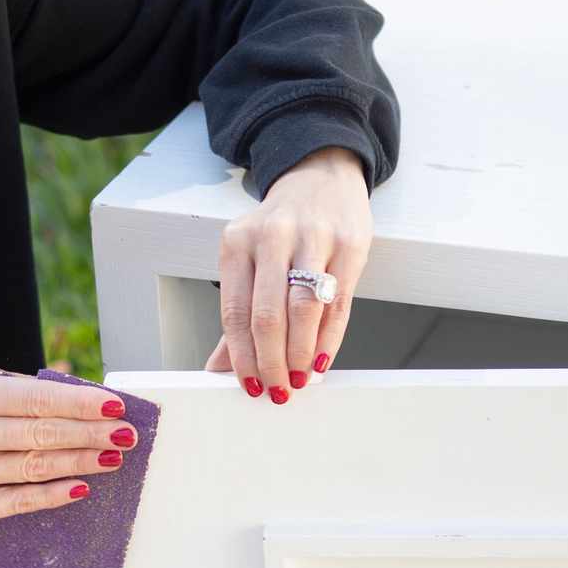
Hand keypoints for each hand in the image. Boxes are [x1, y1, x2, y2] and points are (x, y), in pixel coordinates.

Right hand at [0, 370, 137, 524]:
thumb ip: (18, 392)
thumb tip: (81, 400)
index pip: (37, 400)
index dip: (81, 404)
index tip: (115, 407)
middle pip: (42, 434)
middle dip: (91, 435)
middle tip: (126, 434)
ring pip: (37, 468)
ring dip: (82, 463)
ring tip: (113, 457)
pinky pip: (21, 502)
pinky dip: (55, 494)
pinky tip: (82, 486)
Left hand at [203, 145, 372, 398]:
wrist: (321, 177)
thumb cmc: (281, 229)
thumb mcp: (249, 259)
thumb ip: (237, 315)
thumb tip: (218, 369)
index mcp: (238, 242)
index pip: (235, 311)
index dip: (242, 356)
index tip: (250, 386)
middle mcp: (273, 236)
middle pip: (268, 315)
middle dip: (272, 362)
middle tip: (278, 390)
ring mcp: (314, 237)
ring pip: (304, 310)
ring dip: (301, 354)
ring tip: (299, 379)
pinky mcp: (350, 243)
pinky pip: (338, 303)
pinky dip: (329, 339)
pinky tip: (321, 360)